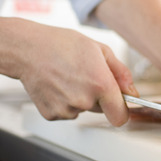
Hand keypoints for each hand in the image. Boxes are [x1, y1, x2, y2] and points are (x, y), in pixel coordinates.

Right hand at [5, 20, 135, 125]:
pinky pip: (66, 112)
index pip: (120, 116)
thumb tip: (132, 91)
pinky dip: (63, 101)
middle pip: (101, 110)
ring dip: (79, 98)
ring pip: (82, 110)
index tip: (118, 104)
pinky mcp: (52, 115)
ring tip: (67, 77)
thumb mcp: (99, 49)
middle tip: (83, 75)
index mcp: (100, 84)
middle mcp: (84, 101)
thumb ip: (120, 72)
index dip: (121, 110)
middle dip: (98, 97)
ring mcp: (66, 110)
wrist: (28, 49)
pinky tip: (56, 84)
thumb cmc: (61, 45)